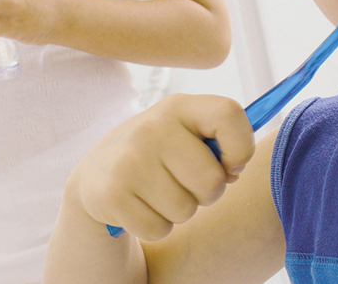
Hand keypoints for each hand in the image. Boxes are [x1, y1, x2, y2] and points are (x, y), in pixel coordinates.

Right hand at [68, 93, 254, 241]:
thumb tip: (233, 170)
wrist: (95, 175)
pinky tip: (140, 207)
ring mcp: (129, 159)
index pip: (228, 114)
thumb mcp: (184, 134)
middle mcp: (152, 127)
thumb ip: (218, 142)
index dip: (242, 146)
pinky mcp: (112, 194)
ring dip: (178, 212)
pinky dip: (155, 227)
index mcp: (178, 107)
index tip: (231, 165)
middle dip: (206, 193)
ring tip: (158, 193)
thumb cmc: (158, 156)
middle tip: (184, 184)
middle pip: (212, 180)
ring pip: (186, 210)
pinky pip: (159, 229)